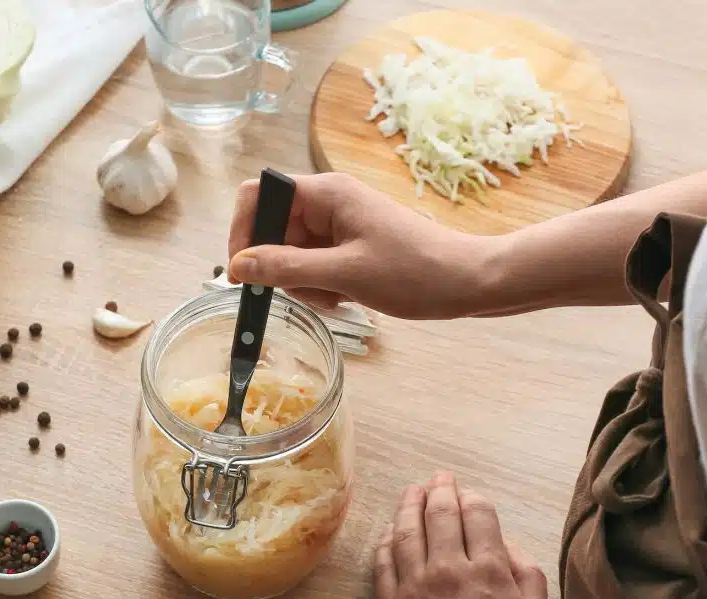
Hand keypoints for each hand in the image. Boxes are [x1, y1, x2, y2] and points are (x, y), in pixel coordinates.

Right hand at [227, 173, 493, 319]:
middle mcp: (329, 202)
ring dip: (304, 282)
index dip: (242, 231)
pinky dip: (322, 286)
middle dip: (281, 267)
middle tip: (309, 290)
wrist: (468, 283)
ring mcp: (340, 225)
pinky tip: (348, 297)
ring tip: (339, 295)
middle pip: (272, 230)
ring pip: (291, 254)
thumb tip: (238, 266)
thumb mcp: (344, 274)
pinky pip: (314, 265)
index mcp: (326, 193)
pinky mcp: (350, 245)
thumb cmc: (415, 272)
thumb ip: (286, 268)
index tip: (244, 272)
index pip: (257, 195)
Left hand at [375, 473, 547, 598]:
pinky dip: (386, 542)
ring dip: (409, 505)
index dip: (473, 498)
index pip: (478, 515)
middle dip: (441, 491)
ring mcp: (414, 587)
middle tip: (439, 478)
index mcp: (487, 569)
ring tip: (412, 491)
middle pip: (441, 516)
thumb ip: (526, 574)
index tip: (468, 492)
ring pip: (407, 532)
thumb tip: (507, 546)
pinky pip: (382, 564)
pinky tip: (390, 532)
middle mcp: (448, 569)